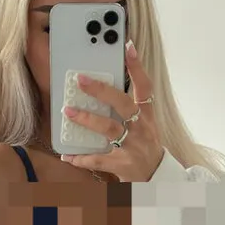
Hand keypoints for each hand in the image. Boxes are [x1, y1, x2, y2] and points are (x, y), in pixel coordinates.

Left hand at [60, 40, 164, 181]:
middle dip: (101, 90)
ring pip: (108, 128)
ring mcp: (132, 146)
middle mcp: (141, 128)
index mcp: (147, 116)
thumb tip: (103, 88)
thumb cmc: (145, 146)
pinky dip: (81, 157)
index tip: (128, 47)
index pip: (145, 87)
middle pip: (122, 104)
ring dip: (87, 119)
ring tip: (68, 111)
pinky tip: (67, 154)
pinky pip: (98, 159)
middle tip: (81, 79)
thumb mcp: (144, 125)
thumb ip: (128, 108)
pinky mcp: (122, 164)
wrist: (157, 177)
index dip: (137, 67)